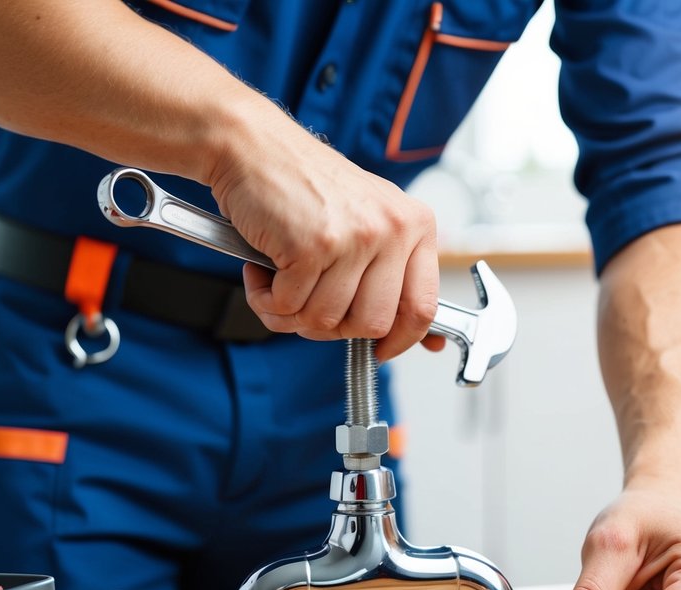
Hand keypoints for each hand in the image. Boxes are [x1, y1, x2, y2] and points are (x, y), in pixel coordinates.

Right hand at [208, 118, 443, 361]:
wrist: (252, 147)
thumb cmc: (304, 187)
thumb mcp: (367, 221)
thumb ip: (391, 274)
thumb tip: (427, 339)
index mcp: (414, 225)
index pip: (422, 307)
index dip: (399, 340)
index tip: (381, 350)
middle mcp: (391, 230)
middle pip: (371, 324)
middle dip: (333, 326)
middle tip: (309, 301)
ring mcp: (354, 238)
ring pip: (325, 320)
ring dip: (292, 312)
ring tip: (280, 278)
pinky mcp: (312, 246)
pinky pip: (288, 307)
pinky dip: (265, 299)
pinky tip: (262, 269)